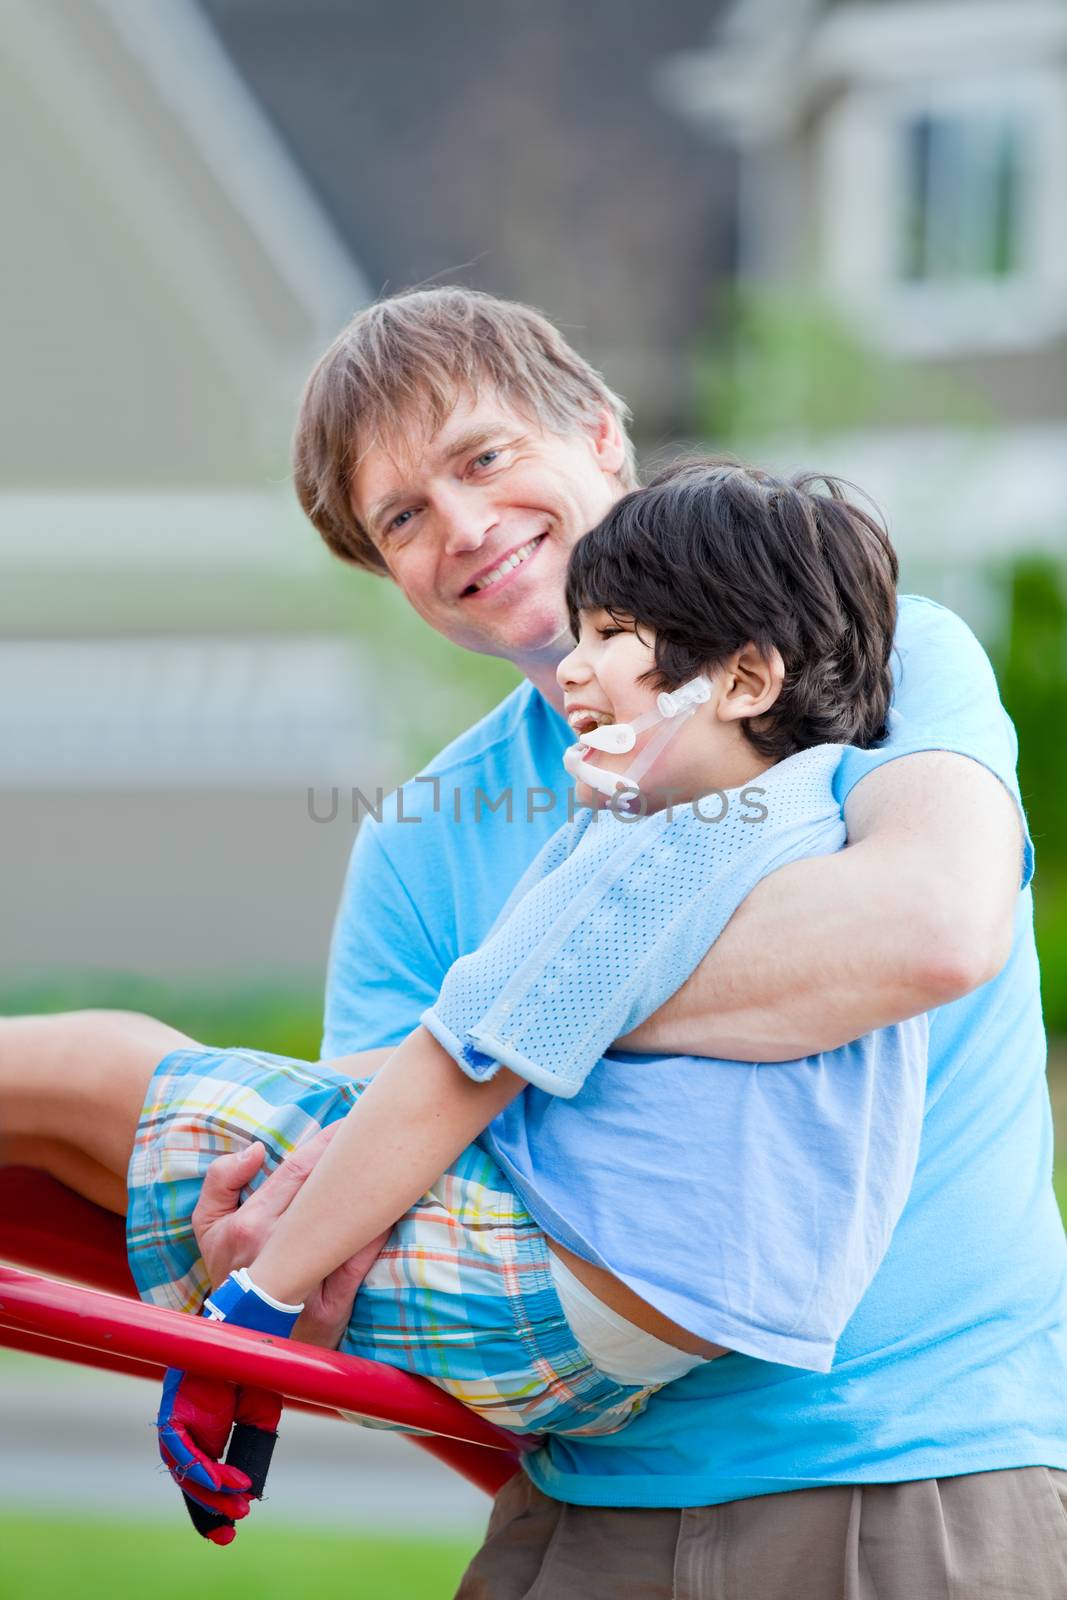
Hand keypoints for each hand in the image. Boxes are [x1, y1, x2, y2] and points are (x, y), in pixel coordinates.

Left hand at [156, 1369, 276, 1544]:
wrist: (249, 1335)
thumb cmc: (253, 1372)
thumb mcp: (259, 1416)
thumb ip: (251, 1446)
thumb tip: (248, 1484)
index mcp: (204, 1436)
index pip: (201, 1480)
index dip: (213, 1507)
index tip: (227, 1534)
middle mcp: (186, 1433)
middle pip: (191, 1481)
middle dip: (213, 1507)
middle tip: (235, 1524)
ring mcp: (176, 1423)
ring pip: (184, 1470)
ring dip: (211, 1491)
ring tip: (239, 1502)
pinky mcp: (171, 1411)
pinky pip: (178, 1448)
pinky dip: (198, 1468)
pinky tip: (220, 1482)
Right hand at [192, 1128, 386, 1347]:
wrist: (241, 1340)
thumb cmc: (230, 1272)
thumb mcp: (209, 1227)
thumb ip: (222, 1181)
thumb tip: (255, 1150)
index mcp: (249, 1224)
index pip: (297, 1168)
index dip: (327, 1142)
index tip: (347, 1125)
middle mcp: (275, 1249)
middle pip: (326, 1190)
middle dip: (353, 1158)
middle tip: (375, 1134)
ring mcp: (303, 1280)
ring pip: (346, 1226)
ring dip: (370, 1193)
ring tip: (390, 1166)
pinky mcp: (330, 1308)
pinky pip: (360, 1265)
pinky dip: (377, 1237)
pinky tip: (392, 1213)